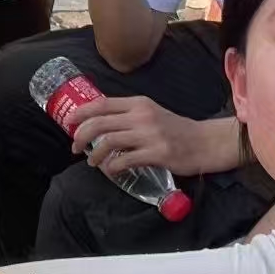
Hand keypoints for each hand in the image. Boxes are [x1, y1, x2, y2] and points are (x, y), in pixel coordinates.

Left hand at [66, 96, 233, 175]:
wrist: (205, 142)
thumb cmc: (176, 129)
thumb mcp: (151, 113)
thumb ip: (128, 115)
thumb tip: (99, 122)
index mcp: (139, 103)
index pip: (102, 103)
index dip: (82, 113)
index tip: (69, 123)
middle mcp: (142, 115)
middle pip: (100, 122)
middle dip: (81, 135)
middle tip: (75, 147)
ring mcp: (149, 134)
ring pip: (109, 141)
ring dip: (95, 154)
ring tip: (91, 162)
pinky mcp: (157, 153)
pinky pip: (125, 161)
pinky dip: (112, 167)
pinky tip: (111, 171)